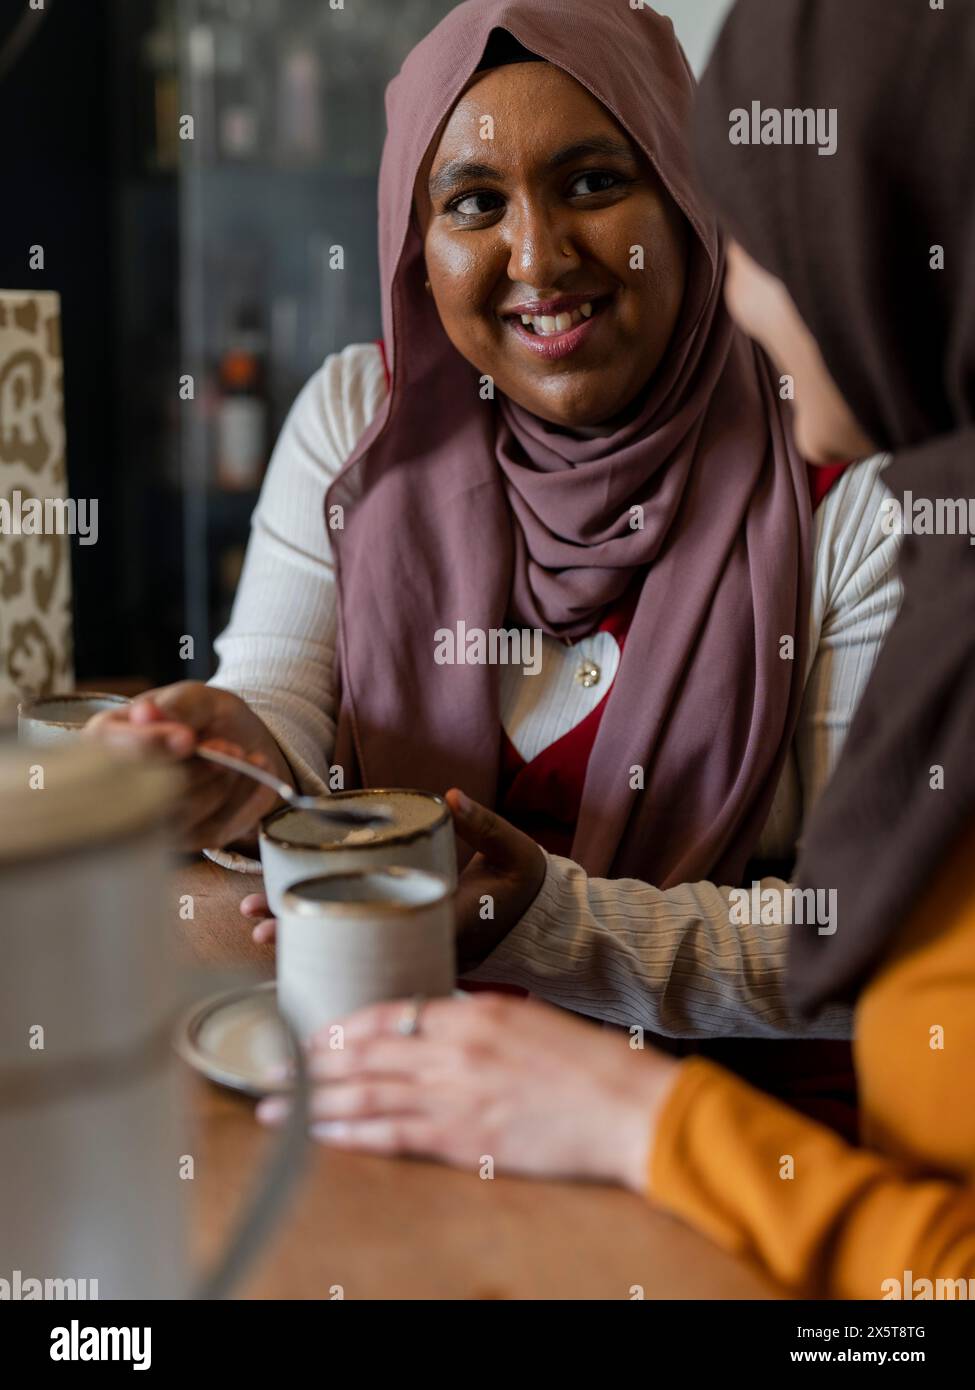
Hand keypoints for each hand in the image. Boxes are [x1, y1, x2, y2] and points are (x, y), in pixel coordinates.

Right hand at [83, 681, 293, 850]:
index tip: (188, 739)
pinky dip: (248, 800)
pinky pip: (218, 829)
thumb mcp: (197, 698)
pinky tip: (262, 773)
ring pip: (184, 814)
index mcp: (108, 740)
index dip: (149, 747)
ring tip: (244, 754)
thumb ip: (176, 705)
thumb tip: (143, 713)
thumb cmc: (208, 716)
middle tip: (230, 746)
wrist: (243, 741)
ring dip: (224, 782)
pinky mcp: (190, 840)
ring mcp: (153, 819)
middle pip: (147, 789)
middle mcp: (120, 786)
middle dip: (197, 769)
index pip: (110, 752)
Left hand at [237, 786, 545, 953]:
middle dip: (300, 935)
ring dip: (308, 937)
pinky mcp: (414, 948)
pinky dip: (333, 940)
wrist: (541, 922)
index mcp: (442, 924)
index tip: (276, 920)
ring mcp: (415, 951)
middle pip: (348, 948)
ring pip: (352, 951)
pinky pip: (367, 950)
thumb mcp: (513, 850)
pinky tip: (300, 931)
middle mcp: (420, 946)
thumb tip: (449, 796)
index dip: (320, 926)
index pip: (371, 931)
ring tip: (259, 927)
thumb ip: (483, 824)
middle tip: (254, 924)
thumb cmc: (525, 884)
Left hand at [257, 992, 681, 1192]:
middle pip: (365, 1055)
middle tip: (268, 1067)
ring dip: (312, 1101)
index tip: (312, 1035)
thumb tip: (435, 1021)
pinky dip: (348, 1135)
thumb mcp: (528, 1020)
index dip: (343, 1028)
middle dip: (310, 1063)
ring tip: (272, 1107)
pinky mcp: (463, 1141)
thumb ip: (476, 1019)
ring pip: (365, 1095)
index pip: (389, 1013)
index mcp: (473, 1012)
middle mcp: (455, 1049)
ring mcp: (456, 1096)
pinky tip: (318, 1136)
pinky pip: (391, 1137)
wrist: (628, 1107)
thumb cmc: (587, 1062)